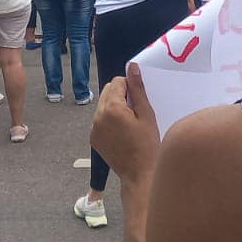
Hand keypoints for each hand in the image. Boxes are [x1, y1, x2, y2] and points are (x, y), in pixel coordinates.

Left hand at [90, 62, 159, 184]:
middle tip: (136, 111)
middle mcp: (98, 116)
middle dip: (121, 95)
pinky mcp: (93, 138)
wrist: (139, 174)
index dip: (130, 87)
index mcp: (112, 108)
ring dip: (115, 107)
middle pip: (108, 91)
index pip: (118, 81)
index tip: (139, 101)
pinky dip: (109, 120)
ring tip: (130, 123)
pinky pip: (100, 120)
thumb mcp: (146, 114)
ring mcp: (94, 128)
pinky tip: (123, 132)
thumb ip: (137, 89)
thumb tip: (132, 67)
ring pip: (103, 105)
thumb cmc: (148, 145)